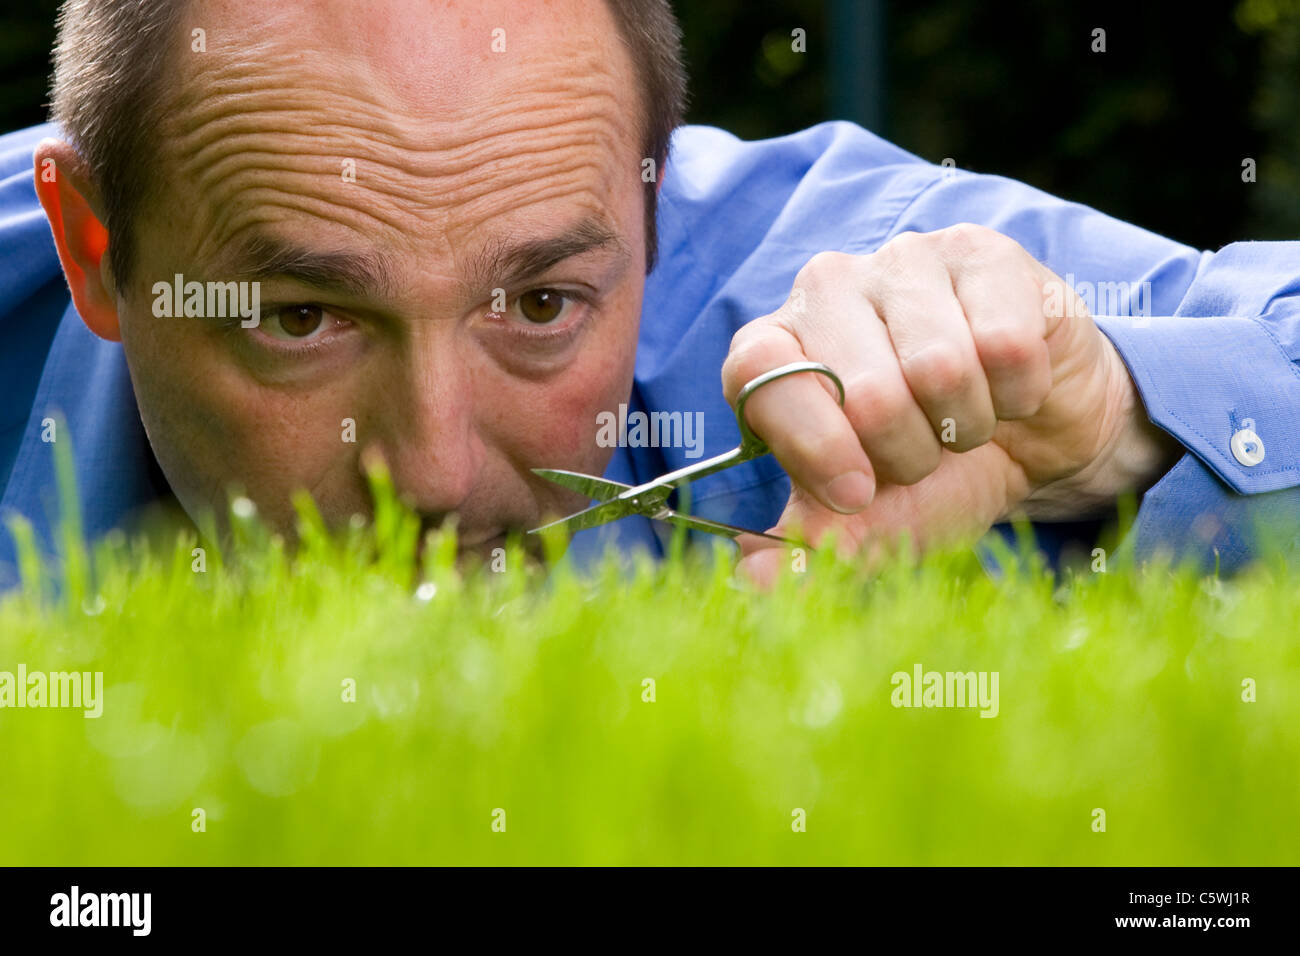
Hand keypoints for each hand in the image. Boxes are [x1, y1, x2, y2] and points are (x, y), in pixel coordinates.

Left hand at [721, 224, 1180, 584]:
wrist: (1034, 433)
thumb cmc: (934, 469)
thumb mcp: (872, 521)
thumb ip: (812, 546)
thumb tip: (751, 578)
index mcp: (777, 347)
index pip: (758, 374)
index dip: (809, 442)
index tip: (854, 494)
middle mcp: (827, 289)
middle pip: (864, 389)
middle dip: (909, 452)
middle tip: (924, 452)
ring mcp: (904, 261)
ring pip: (941, 366)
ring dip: (967, 424)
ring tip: (965, 419)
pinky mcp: (982, 252)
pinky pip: (1006, 343)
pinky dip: (1018, 393)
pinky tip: (1008, 386)